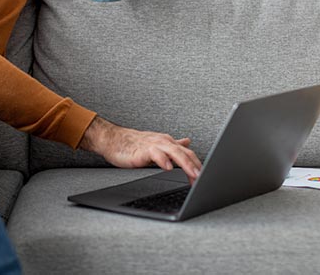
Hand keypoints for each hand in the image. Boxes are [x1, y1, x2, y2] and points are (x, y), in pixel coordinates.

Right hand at [80, 116, 201, 182]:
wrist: (114, 140)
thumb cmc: (134, 144)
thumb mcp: (157, 144)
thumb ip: (173, 145)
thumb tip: (187, 143)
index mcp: (168, 142)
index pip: (188, 153)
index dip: (198, 164)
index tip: (206, 177)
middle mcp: (163, 142)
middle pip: (184, 153)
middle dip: (196, 166)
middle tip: (204, 178)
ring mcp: (153, 145)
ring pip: (173, 152)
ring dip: (185, 164)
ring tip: (193, 174)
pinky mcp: (142, 150)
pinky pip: (155, 154)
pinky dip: (163, 160)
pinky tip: (168, 168)